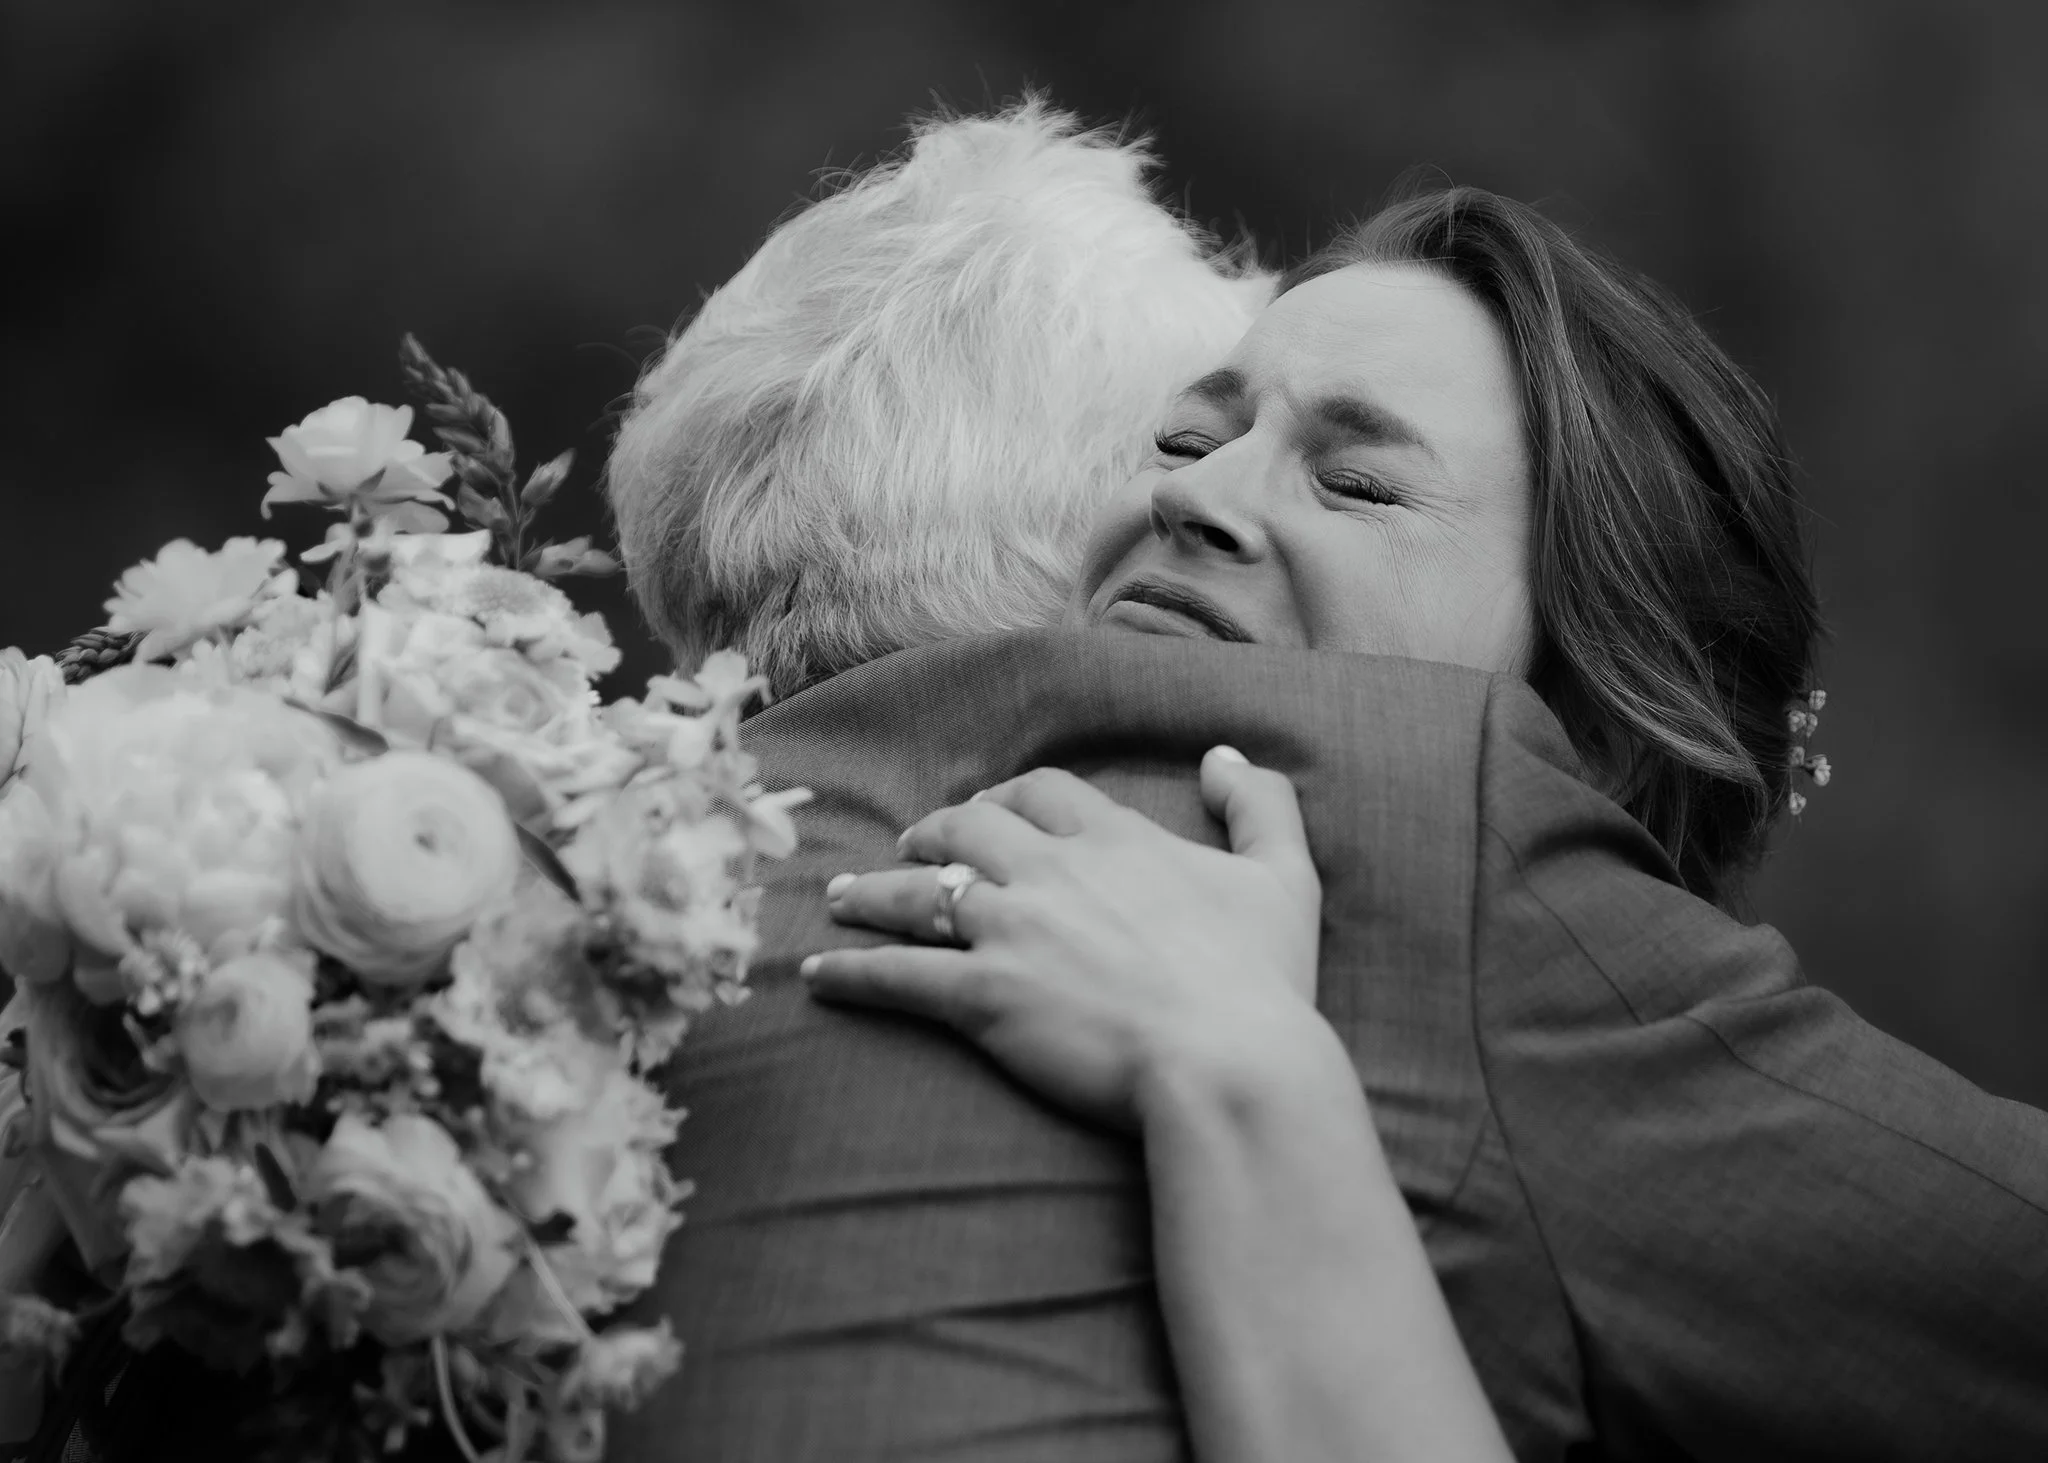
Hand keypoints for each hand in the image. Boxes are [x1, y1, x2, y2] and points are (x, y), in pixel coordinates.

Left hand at [801, 746, 1325, 1131]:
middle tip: (912, 848)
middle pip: (968, 831)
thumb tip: (1225, 754)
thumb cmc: (1264, 983)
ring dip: (875, 893)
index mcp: (1117, 839)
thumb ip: (1260, 805)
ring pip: (920, 896)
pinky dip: (852, 973)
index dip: (1009, 800)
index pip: (1043, 794)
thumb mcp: (1286, 878)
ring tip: (844, 900)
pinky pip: (897, 976)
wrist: (1230, 1065)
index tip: (992, 812)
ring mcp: (1011, 931)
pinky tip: (819, 976)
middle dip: (933, 835)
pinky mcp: (982, 996)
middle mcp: (1052, 871)